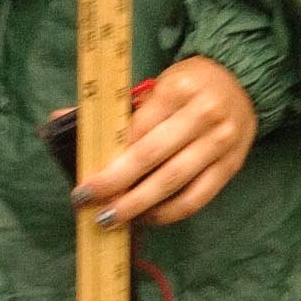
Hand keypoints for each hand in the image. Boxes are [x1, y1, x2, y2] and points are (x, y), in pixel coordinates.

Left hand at [74, 55, 259, 231]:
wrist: (242, 81)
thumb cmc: (189, 84)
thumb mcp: (156, 84)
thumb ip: (116, 107)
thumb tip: (59, 120)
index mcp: (177, 90)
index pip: (136, 129)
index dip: (109, 157)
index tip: (85, 178)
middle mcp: (203, 116)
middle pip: (151, 157)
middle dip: (116, 184)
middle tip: (88, 202)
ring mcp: (220, 143)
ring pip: (173, 182)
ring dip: (138, 205)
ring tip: (111, 218)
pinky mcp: (231, 166)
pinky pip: (197, 198)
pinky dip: (169, 213)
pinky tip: (147, 217)